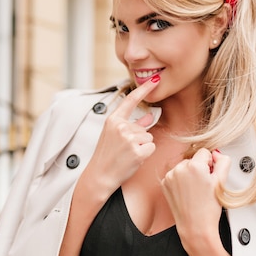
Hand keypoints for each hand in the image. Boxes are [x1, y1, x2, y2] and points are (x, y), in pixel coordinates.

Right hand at [84, 78, 159, 192]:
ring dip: (142, 147)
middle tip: (123, 150)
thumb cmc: (107, 155)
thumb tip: (151, 115)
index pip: (131, 100)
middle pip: (144, 128)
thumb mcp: (115, 135)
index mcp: (113, 120)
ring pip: (148, 138)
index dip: (145, 88)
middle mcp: (121, 126)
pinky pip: (151, 148)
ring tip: (126, 155)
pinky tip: (132, 159)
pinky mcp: (137, 150)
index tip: (155, 80)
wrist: (99, 176)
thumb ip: (134, 124)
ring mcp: (129, 138)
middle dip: (138, 140)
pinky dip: (145, 155)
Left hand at [161, 149, 230, 245]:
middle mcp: (179, 169)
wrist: (195, 227)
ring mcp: (170, 176)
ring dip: (189, 174)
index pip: (204, 152)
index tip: (210, 176)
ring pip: (183, 166)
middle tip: (203, 186)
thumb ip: (223, 161)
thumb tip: (216, 153)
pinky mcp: (164, 183)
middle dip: (199, 169)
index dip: (210, 164)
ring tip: (195, 191)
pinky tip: (187, 193)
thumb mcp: (221, 182)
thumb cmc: (208, 209)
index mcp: (194, 166)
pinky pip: (175, 175)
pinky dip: (180, 181)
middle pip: (193, 159)